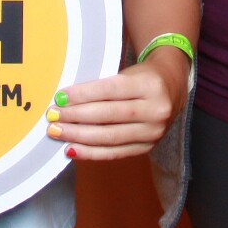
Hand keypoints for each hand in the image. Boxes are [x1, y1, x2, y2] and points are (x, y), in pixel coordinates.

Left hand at [45, 52, 188, 161]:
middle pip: (108, 115)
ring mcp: (154, 132)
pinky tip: (72, 149)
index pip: (110, 90)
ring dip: (79, 136)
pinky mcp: (148, 147)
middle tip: (53, 116)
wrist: (173, 87)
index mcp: (150, 85)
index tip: (60, 97)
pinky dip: (91, 153)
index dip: (83, 95)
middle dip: (76, 117)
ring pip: (109, 137)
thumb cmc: (142, 77)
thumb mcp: (127, 73)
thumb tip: (65, 101)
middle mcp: (156, 110)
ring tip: (58, 132)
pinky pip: (115, 152)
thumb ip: (102, 87)